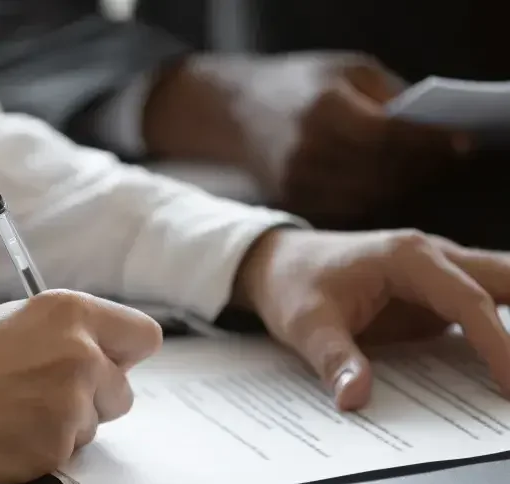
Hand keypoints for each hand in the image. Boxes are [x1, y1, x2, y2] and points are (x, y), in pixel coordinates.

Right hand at [0, 290, 161, 483]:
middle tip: (45, 399)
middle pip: (124, 389)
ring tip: (13, 416)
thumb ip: (60, 335)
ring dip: (65, 426)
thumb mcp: (10, 323)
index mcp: (71, 313)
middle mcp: (82, 354)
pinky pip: (68, 454)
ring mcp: (72, 403)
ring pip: (95, 425)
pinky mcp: (57, 447)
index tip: (106, 365)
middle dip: (94, 399)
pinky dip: (43, 451)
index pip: (142, 337)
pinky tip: (5, 437)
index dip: (122, 356)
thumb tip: (91, 350)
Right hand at [144, 53, 467, 226]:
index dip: (427, 142)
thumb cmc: (296, 84)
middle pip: (382, 170)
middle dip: (419, 167)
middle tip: (441, 159)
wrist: (232, 112)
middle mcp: (307, 150)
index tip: (457, 142)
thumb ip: (387, 95)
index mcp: (322, 110)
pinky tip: (382, 181)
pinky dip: (372, 197)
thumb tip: (426, 128)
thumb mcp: (345, 70)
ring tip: (414, 171)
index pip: (388, 135)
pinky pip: (347, 207)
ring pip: (368, 195)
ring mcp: (298, 180)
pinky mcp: (293, 199)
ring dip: (399, 186)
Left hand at [235, 227, 509, 409]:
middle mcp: (434, 257)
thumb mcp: (304, 324)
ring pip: (502, 289)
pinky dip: (501, 332)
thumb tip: (355, 398)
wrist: (279, 263)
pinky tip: (502, 372)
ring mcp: (440, 274)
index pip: (469, 301)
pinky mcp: (438, 295)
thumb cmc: (292, 285)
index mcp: (408, 258)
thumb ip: (333, 359)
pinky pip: (484, 311)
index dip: (498, 344)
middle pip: (504, 283)